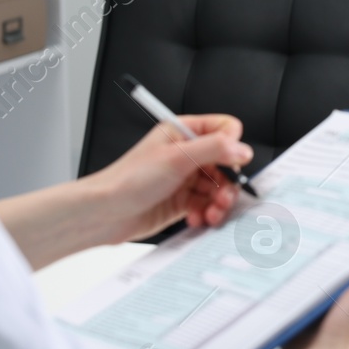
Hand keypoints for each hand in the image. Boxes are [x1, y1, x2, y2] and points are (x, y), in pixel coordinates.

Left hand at [90, 115, 253, 243]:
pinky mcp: (182, 200)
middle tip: (222, 199)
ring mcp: (184, 178)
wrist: (106, 213)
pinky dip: (206, 214)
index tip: (232, 164)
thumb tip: (242, 149)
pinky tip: (196, 218)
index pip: (223, 130)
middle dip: (227, 184)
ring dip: (218, 203)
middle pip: (225, 163)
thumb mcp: (177, 158)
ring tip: (211, 213)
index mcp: (183, 132)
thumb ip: (214, 149)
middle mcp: (186, 153)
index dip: (232, 146)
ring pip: (218, 188)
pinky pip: (206, 205)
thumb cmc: (128, 179)